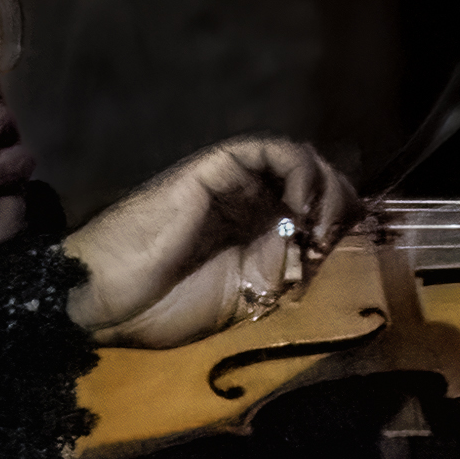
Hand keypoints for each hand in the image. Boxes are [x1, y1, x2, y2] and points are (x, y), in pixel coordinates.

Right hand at [57, 137, 362, 348]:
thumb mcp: (247, 299)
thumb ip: (284, 272)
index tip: (351, 244)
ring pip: (296, 159)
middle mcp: (249, 201)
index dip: (345, 218)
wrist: (108, 301)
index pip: (318, 208)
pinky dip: (298, 171)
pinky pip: (267, 151)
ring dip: (324, 186)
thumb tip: (321, 248)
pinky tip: (301, 206)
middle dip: (342, 202)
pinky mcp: (213, 170)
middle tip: (337, 235)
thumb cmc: (165, 307)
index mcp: (257, 233)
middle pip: (315, 180)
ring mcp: (231, 183)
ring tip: (320, 224)